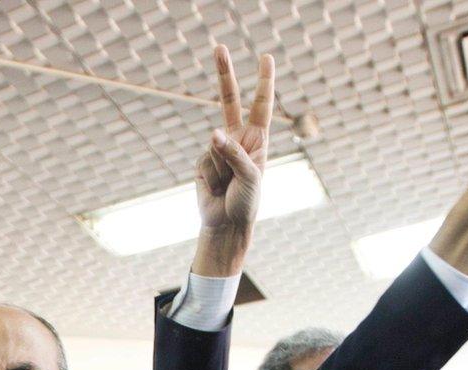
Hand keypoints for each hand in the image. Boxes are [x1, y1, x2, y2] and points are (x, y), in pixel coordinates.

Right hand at [191, 46, 274, 276]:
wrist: (226, 225)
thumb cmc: (247, 202)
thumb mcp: (250, 177)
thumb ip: (234, 154)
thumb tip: (213, 133)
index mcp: (257, 140)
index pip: (261, 104)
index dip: (263, 81)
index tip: (265, 58)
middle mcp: (238, 139)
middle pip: (228, 100)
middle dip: (224, 73)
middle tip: (219, 46)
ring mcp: (218, 149)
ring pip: (214, 144)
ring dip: (222, 167)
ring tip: (228, 186)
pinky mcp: (202, 162)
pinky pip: (204, 160)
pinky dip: (210, 175)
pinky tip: (215, 188)